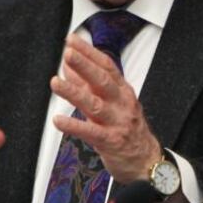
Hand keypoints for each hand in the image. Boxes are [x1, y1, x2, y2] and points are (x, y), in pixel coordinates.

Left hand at [50, 35, 162, 182]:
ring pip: (95, 105)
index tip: (73, 41)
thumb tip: (70, 65)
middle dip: (85, 66)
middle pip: (103, 81)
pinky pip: (91, 132)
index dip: (89, 53)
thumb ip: (88, 85)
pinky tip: (58, 120)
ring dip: (74, 92)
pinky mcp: (112, 142)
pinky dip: (74, 126)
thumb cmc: (127, 129)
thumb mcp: (110, 103)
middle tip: (69, 54)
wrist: (146, 161)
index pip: (107, 66)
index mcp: (122, 91)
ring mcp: (118, 122)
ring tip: (56, 82)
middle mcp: (122, 103)